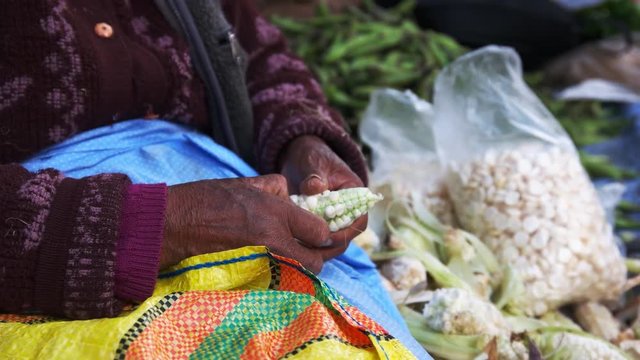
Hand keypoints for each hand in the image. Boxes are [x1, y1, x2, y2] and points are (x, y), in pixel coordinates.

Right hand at [161, 175, 330, 272]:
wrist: (172, 225)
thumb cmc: (204, 200)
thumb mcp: (244, 184)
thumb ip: (273, 188)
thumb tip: (290, 194)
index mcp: (274, 213)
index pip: (320, 231)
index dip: (326, 233)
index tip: (322, 232)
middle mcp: (273, 240)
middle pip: (316, 260)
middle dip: (320, 255)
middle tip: (316, 248)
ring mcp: (261, 263)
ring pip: (299, 275)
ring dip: (303, 267)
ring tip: (296, 255)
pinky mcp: (248, 278)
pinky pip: (279, 281)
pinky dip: (284, 275)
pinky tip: (278, 264)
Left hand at [279, 135, 366, 259]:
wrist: (298, 156)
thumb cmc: (311, 157)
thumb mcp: (313, 163)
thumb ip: (314, 176)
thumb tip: (314, 188)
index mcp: (354, 191)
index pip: (359, 219)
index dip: (346, 232)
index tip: (326, 237)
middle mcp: (347, 208)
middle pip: (346, 236)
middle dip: (329, 246)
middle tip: (308, 251)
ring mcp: (333, 217)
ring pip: (331, 242)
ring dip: (317, 248)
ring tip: (298, 251)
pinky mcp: (318, 222)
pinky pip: (316, 239)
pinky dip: (307, 244)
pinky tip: (291, 247)